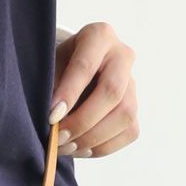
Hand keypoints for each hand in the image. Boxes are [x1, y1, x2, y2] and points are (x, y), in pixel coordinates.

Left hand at [48, 23, 139, 157]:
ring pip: (125, 115)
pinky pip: (129, 131)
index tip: (51, 117)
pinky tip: (80, 150)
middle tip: (58, 138)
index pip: (86, 66)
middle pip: (112, 92)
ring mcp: (133, 82)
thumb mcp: (49, 64)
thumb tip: (50, 122)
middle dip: (83, 121)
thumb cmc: (57, 64)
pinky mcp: (136, 106)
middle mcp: (122, 56)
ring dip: (93, 138)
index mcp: (99, 36)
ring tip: (66, 147)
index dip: (69, 94)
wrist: (73, 66)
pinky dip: (103, 147)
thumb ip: (49, 86)